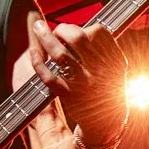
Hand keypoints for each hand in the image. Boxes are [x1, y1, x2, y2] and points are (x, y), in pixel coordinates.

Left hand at [30, 18, 128, 143]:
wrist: (109, 121)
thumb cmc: (109, 89)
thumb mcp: (115, 68)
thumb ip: (103, 50)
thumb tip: (83, 29)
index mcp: (114, 61)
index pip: (98, 32)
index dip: (83, 27)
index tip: (73, 30)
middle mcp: (100, 71)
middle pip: (77, 39)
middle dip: (62, 29)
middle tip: (55, 30)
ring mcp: (83, 83)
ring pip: (60, 55)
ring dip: (45, 38)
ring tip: (38, 28)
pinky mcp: (69, 95)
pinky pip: (49, 77)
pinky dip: (38, 63)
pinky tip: (33, 53)